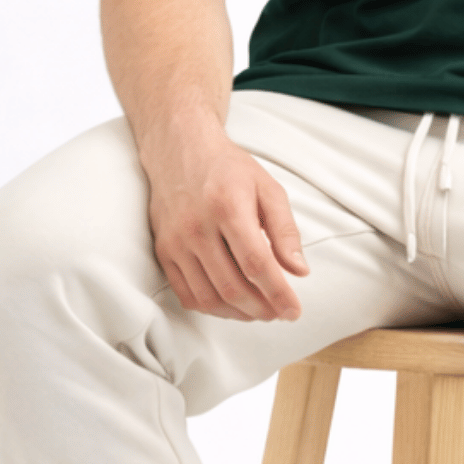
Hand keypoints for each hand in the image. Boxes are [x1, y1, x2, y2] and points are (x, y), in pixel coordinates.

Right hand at [145, 126, 309, 320]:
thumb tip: (299, 270)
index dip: (278, 293)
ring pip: (208, 296)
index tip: (294, 311)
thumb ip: (285, 229)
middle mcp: (197, 227)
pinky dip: (212, 308)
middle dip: (261, 308)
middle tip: (280, 313)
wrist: (180, 150)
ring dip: (238, 313)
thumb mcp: (268, 187)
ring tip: (260, 312)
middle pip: (232, 286)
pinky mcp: (163, 251)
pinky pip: (186, 294)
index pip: (256, 263)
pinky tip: (231, 305)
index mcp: (228, 207)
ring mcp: (176, 242)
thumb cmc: (229, 169)